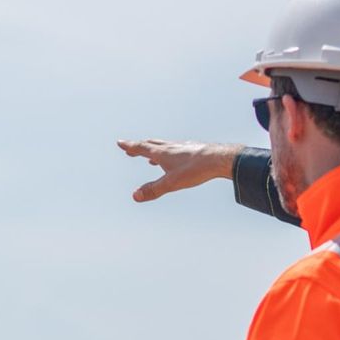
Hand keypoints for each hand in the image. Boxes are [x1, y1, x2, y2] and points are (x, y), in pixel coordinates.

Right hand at [117, 139, 241, 201]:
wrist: (219, 159)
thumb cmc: (195, 170)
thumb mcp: (171, 183)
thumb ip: (153, 189)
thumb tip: (135, 196)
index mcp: (162, 153)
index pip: (142, 148)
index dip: (130, 146)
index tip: (120, 143)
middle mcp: (171, 147)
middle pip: (151, 145)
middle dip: (139, 147)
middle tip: (130, 148)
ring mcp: (183, 147)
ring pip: (164, 147)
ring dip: (154, 150)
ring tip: (150, 156)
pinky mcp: (194, 150)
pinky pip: (177, 150)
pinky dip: (170, 153)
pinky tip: (176, 158)